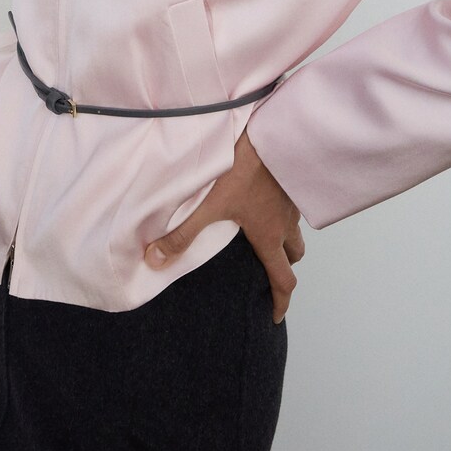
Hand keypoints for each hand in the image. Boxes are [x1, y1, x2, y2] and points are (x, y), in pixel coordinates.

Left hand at [144, 127, 303, 322]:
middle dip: (284, 267)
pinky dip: (283, 212)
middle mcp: (285, 223)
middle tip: (269, 272)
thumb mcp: (208, 204)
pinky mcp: (291, 180)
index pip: (283, 280)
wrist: (273, 134)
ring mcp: (292, 202)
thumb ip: (182, 233)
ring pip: (295, 230)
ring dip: (286, 238)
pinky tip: (267, 200)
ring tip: (267, 235)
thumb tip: (155, 260)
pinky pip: (293, 206)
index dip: (280, 302)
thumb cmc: (245, 169)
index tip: (274, 316)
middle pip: (293, 256)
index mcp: (268, 235)